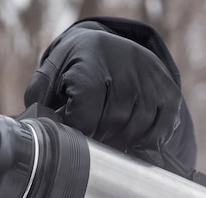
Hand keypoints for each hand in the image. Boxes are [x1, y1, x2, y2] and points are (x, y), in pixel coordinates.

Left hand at [24, 20, 182, 158]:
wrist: (107, 45)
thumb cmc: (74, 66)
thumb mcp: (51, 74)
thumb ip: (38, 98)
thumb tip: (38, 126)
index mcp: (90, 62)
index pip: (86, 109)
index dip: (79, 129)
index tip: (74, 132)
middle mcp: (124, 65)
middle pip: (113, 121)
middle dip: (100, 138)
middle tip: (93, 142)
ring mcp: (149, 77)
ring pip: (138, 126)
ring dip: (123, 143)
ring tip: (110, 142)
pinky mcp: (167, 88)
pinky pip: (163, 125)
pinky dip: (150, 141)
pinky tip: (136, 143)